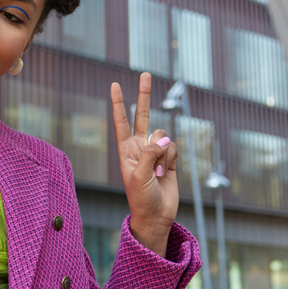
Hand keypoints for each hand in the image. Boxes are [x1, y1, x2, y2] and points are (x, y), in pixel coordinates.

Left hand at [110, 72, 178, 256]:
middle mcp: (139, 146)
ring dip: (162, 152)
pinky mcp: (170, 157)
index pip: (120, 121)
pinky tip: (167, 171)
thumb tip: (163, 137)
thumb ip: (149, 152)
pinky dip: (172, 157)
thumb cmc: (141, 197)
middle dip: (143, 95)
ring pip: (163, 135)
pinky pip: (174, 146)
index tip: (114, 85)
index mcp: (125, 149)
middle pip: (142, 114)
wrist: (156, 215)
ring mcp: (155, 151)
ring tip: (157, 171)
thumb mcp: (139, 174)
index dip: (118, 103)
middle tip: (145, 73)